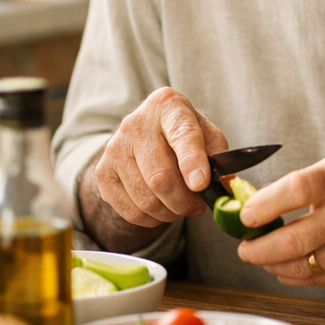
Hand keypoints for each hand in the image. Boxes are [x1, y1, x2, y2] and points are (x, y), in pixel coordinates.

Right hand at [92, 87, 228, 227]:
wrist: (146, 133)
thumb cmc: (183, 134)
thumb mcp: (206, 133)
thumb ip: (217, 155)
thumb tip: (221, 185)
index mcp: (168, 106)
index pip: (182, 135)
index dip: (192, 162)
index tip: (201, 184)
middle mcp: (136, 124)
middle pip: (161, 176)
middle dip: (185, 201)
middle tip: (198, 206)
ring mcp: (115, 148)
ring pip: (145, 198)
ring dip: (170, 212)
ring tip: (182, 207)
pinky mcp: (103, 172)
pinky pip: (129, 210)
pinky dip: (151, 218)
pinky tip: (162, 210)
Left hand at [235, 155, 324, 286]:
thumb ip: (303, 181)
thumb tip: (258, 200)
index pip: (296, 189)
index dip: (264, 204)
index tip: (246, 215)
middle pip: (292, 239)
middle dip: (256, 248)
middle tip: (244, 246)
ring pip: (298, 266)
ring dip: (271, 264)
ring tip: (262, 255)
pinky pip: (313, 279)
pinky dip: (292, 274)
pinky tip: (286, 265)